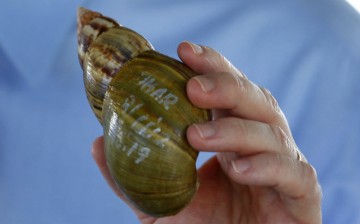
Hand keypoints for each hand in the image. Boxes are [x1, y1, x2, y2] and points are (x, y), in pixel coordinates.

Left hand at [91, 41, 321, 223]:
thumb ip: (131, 178)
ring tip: (197, 136)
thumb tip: (97, 144)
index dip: (212, 67)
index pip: (227, 91)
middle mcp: (261, 143)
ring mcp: (285, 165)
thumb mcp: (160, 203)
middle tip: (192, 86)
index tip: (183, 51)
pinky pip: (293, 172)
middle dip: (226, 86)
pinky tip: (237, 170)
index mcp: (232, 136)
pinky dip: (267, 166)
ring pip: (271, 132)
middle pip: (255, 99)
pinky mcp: (302, 195)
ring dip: (234, 129)